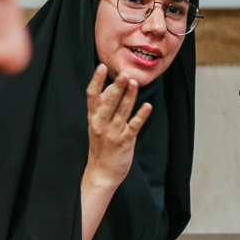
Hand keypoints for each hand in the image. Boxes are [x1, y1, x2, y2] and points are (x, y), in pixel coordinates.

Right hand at [84, 64, 150, 190]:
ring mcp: (112, 133)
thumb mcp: (96, 124)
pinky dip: (141, 116)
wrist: (101, 172)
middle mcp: (100, 123)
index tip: (101, 66)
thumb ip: (102, 107)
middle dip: (116, 87)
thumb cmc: (100, 145)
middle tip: (123, 74)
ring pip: (122, 111)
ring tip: (134, 83)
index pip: (92, 95)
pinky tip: (147, 106)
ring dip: (129, 97)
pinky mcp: (124, 142)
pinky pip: (134, 126)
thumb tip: (110, 88)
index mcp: (93, 117)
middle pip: (108, 102)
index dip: (96, 80)